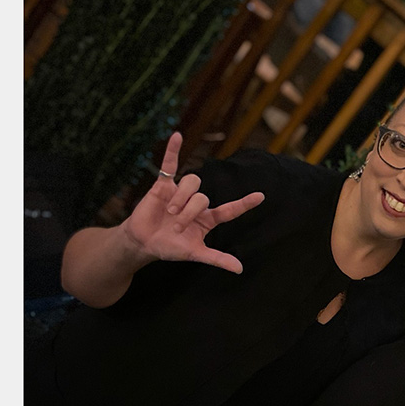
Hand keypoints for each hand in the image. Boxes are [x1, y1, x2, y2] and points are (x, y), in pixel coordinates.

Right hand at [121, 132, 264, 271]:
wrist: (143, 242)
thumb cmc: (169, 247)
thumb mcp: (195, 254)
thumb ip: (217, 259)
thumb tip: (240, 269)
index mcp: (207, 219)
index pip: (230, 209)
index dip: (244, 203)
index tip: (261, 196)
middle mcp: (197, 203)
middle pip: (203, 198)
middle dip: (189, 213)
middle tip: (176, 227)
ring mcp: (181, 192)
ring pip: (191, 183)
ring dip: (181, 199)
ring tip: (170, 213)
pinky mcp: (163, 185)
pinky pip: (170, 164)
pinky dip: (173, 150)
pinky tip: (177, 136)